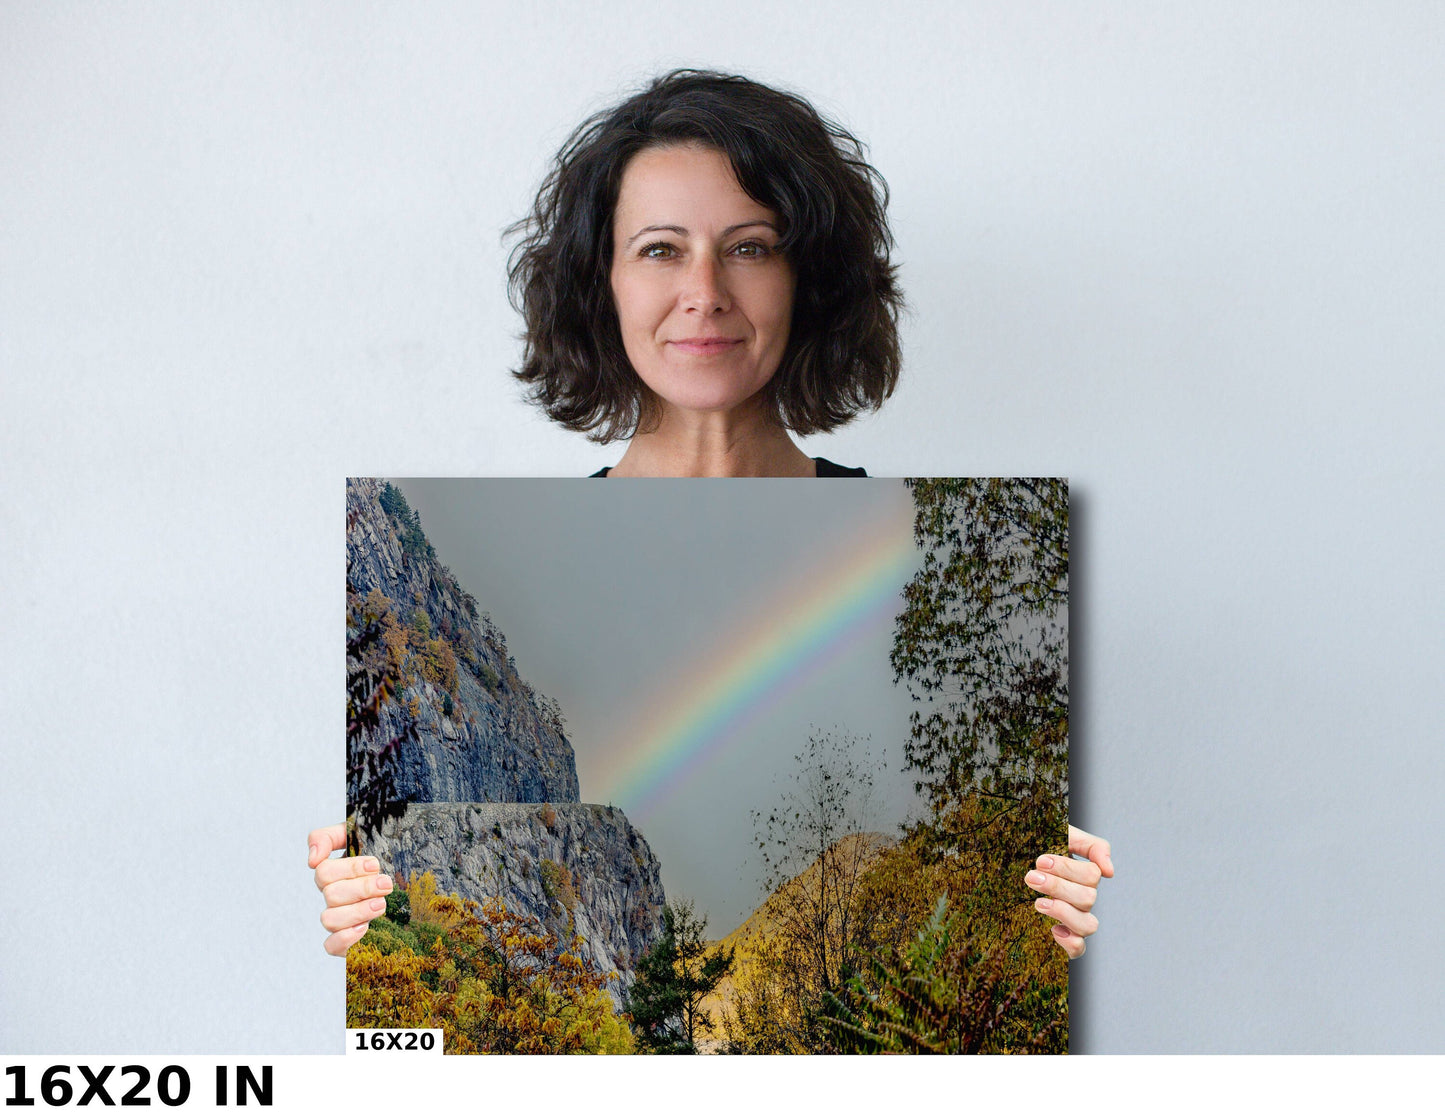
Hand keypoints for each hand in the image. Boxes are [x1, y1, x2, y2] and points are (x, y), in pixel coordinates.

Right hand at [308, 823, 393, 955]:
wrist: (412, 880)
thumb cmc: (385, 854)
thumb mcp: (360, 836)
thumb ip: (329, 837)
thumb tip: (312, 859)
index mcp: (334, 874)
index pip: (324, 872)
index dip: (349, 869)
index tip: (375, 865)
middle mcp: (334, 897)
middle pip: (331, 895)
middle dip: (361, 889)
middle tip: (386, 884)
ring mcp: (340, 919)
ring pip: (329, 920)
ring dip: (357, 911)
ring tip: (382, 905)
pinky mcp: (347, 941)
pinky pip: (331, 946)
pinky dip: (345, 938)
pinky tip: (365, 928)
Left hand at [1025, 825, 1112, 959]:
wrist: (1011, 860)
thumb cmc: (1038, 847)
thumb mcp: (1064, 835)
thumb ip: (1092, 846)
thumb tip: (1110, 872)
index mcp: (1085, 875)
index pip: (1092, 875)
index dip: (1067, 869)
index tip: (1041, 861)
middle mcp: (1083, 899)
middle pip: (1088, 899)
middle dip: (1058, 887)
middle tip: (1031, 877)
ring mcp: (1075, 918)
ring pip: (1088, 925)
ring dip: (1063, 912)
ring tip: (1038, 903)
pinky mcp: (1064, 936)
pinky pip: (1079, 949)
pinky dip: (1070, 942)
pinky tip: (1053, 929)